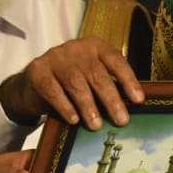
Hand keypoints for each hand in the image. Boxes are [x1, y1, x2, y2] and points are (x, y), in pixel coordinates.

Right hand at [0, 37, 144, 128]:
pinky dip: (65, 106)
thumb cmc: (70, 82)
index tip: (138, 100)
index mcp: (95, 47)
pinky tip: (73, 119)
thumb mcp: (90, 77)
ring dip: (88, 106)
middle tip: (121, 120)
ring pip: (76, 82)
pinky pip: (53, 90)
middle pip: (96, 74)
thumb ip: (107, 86)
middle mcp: (76, 48)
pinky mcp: (38, 70)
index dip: (128, 80)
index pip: (115, 61)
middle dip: (111, 99)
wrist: (34, 82)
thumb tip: (130, 109)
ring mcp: (55, 57)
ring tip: (96, 125)